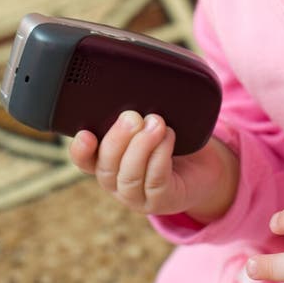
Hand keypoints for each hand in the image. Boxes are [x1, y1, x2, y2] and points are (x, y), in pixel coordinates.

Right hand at [69, 110, 238, 220]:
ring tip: (156, 123)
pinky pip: (155, 180)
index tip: (85, 133)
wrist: (203, 168)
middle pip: (105, 166)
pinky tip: (169, 136)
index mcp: (108, 160)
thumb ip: (138, 108)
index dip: (80, 149)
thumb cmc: (173, 140)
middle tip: (132, 116)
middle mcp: (117, 181)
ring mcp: (137, 196)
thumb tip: (134, 81)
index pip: (84, 159)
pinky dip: (161, 155)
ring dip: (141, 146)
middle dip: (118, 139)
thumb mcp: (150, 121)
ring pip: (128, 176)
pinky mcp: (161, 201)